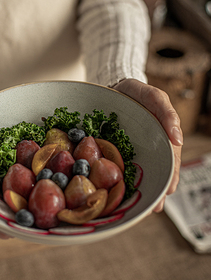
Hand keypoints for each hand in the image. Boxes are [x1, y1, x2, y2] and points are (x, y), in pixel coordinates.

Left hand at [112, 79, 182, 211]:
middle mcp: (151, 143)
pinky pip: (126, 162)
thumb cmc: (136, 92)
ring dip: (145, 186)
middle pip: (158, 168)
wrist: (116, 88)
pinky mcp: (122, 145)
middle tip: (155, 207)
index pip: (170, 159)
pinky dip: (128, 176)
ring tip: (144, 206)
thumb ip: (167, 114)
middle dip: (158, 188)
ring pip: (144, 169)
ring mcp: (136, 146)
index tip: (167, 191)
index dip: (170, 175)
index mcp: (162, 134)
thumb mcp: (154, 97)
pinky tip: (126, 188)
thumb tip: (178, 139)